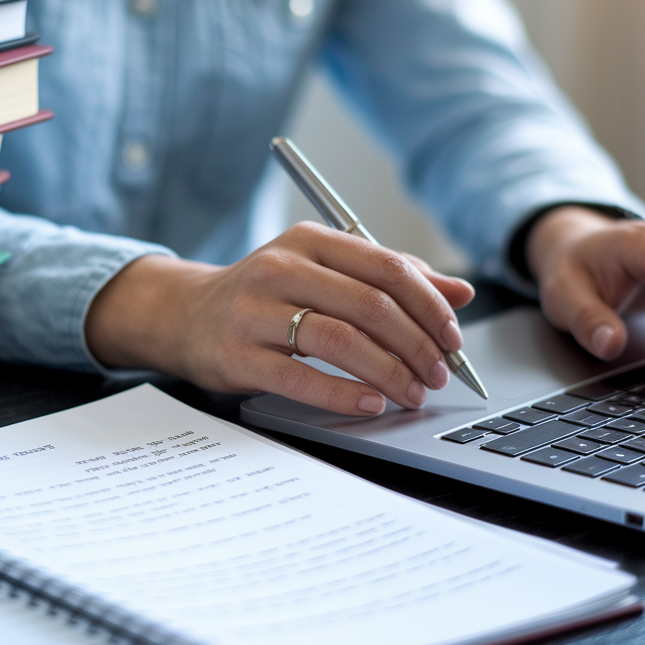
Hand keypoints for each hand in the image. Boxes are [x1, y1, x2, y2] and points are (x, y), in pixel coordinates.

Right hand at [84, 222, 474, 414]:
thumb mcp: (325, 274)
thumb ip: (389, 279)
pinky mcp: (238, 354)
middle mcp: (281, 268)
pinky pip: (299, 376)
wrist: (186, 316)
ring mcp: (255, 311)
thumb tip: (459, 293)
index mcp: (310, 241)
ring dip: (388, 372)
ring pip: (339, 340)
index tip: (453, 339)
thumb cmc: (267, 296)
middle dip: (416, 345)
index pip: (386, 267)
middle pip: (370, 305)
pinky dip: (342, 393)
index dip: (429, 306)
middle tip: (438, 374)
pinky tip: (370, 404)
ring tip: (412, 393)